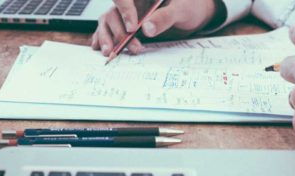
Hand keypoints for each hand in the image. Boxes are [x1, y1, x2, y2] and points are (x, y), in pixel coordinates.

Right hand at [91, 0, 223, 55]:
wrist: (195, 15)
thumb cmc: (189, 7)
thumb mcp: (182, 10)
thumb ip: (165, 17)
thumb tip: (147, 28)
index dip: (124, 11)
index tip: (132, 29)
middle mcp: (132, 3)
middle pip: (113, 13)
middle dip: (117, 32)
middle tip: (128, 46)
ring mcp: (127, 14)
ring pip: (107, 21)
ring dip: (106, 37)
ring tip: (109, 51)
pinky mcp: (126, 26)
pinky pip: (108, 29)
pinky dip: (102, 38)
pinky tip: (99, 46)